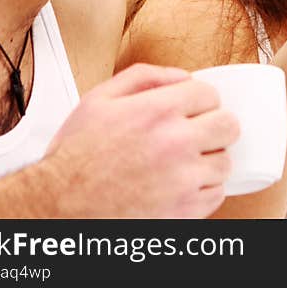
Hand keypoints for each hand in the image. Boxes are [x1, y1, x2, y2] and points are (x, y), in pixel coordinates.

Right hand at [45, 63, 239, 216]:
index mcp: (157, 111)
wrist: (58, 206)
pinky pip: (217, 194)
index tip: (192, 110)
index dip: (200, 100)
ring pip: (225, 161)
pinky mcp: (184, 211)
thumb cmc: (76, 156)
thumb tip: (182, 76)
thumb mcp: (99, 99)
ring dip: (208, 160)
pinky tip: (182, 184)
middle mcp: (175, 142)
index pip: (210, 94)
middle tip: (197, 133)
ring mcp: (183, 179)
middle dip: (214, 126)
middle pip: (228, 125)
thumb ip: (144, 77)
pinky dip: (204, 189)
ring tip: (184, 162)